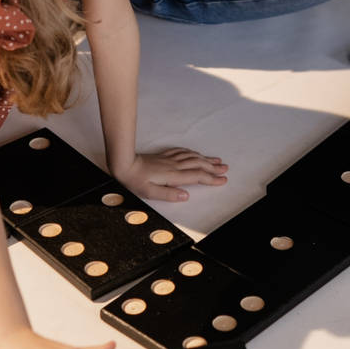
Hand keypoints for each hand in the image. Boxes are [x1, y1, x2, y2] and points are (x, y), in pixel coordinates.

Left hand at [113, 147, 228, 203]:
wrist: (124, 164)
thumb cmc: (135, 180)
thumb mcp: (150, 193)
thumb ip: (169, 194)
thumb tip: (186, 196)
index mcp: (173, 175)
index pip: (197, 176)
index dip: (211, 178)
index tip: (223, 180)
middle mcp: (174, 165)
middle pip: (198, 165)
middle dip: (213, 167)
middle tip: (226, 169)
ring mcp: (170, 159)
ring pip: (192, 157)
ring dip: (206, 159)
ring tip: (217, 161)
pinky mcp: (164, 156)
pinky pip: (183, 152)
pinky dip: (193, 153)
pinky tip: (196, 153)